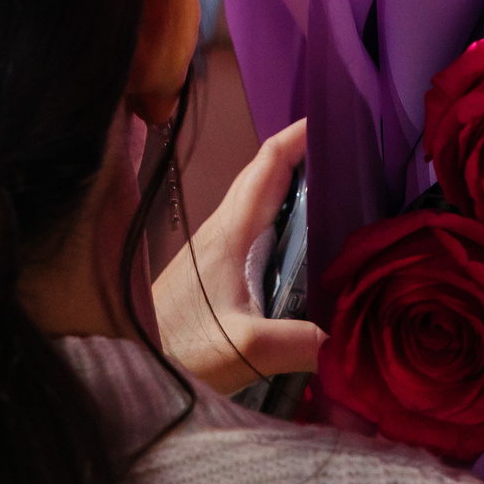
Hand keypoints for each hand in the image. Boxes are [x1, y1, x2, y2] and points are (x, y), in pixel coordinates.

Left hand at [154, 118, 324, 393]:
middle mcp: (221, 230)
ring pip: (257, 201)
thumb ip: (302, 342)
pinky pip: (252, 228)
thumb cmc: (179, 349)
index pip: (268, 164)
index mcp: (231, 232)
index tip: (335, 120)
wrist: (130, 363)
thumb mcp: (246, 348)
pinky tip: (302, 243)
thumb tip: (353, 336)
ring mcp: (213, 249)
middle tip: (348, 151)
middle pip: (264, 175)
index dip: (300, 135)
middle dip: (303, 154)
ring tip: (336, 190)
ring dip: (291, 186)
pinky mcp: (211, 272)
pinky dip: (280, 218)